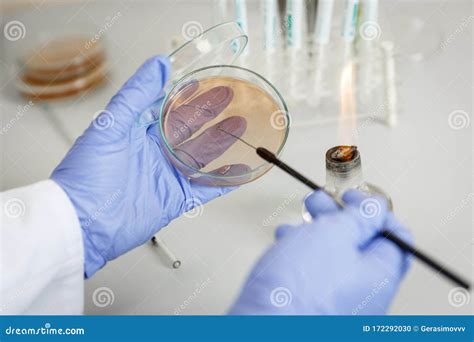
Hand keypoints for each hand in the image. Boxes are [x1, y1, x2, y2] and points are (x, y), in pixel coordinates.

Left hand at [52, 56, 245, 276]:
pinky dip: (224, 180)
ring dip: (222, 141)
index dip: (187, 96)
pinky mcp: (175, 199)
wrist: (85, 223)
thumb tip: (157, 64)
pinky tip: (239, 170)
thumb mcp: (111, 126)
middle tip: (232, 98)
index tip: (205, 82)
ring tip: (241, 125)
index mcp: (137, 133)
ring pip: (202, 156)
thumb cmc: (88, 175)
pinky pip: (206, 188)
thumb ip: (135, 95)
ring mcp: (166, 176)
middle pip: (190, 130)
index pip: (168, 109)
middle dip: (211, 114)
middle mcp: (154, 153)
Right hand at [229, 190, 411, 314]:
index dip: (374, 211)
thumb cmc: (299, 289)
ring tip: (298, 223)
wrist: (263, 329)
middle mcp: (367, 296)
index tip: (352, 198)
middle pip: (362, 246)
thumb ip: (360, 217)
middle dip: (339, 217)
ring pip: (336, 259)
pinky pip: (319, 276)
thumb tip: (376, 208)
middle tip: (321, 203)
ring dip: (317, 233)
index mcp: (381, 276)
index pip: (396, 236)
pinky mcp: (317, 310)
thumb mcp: (334, 234)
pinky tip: (287, 245)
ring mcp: (342, 306)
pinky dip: (305, 254)